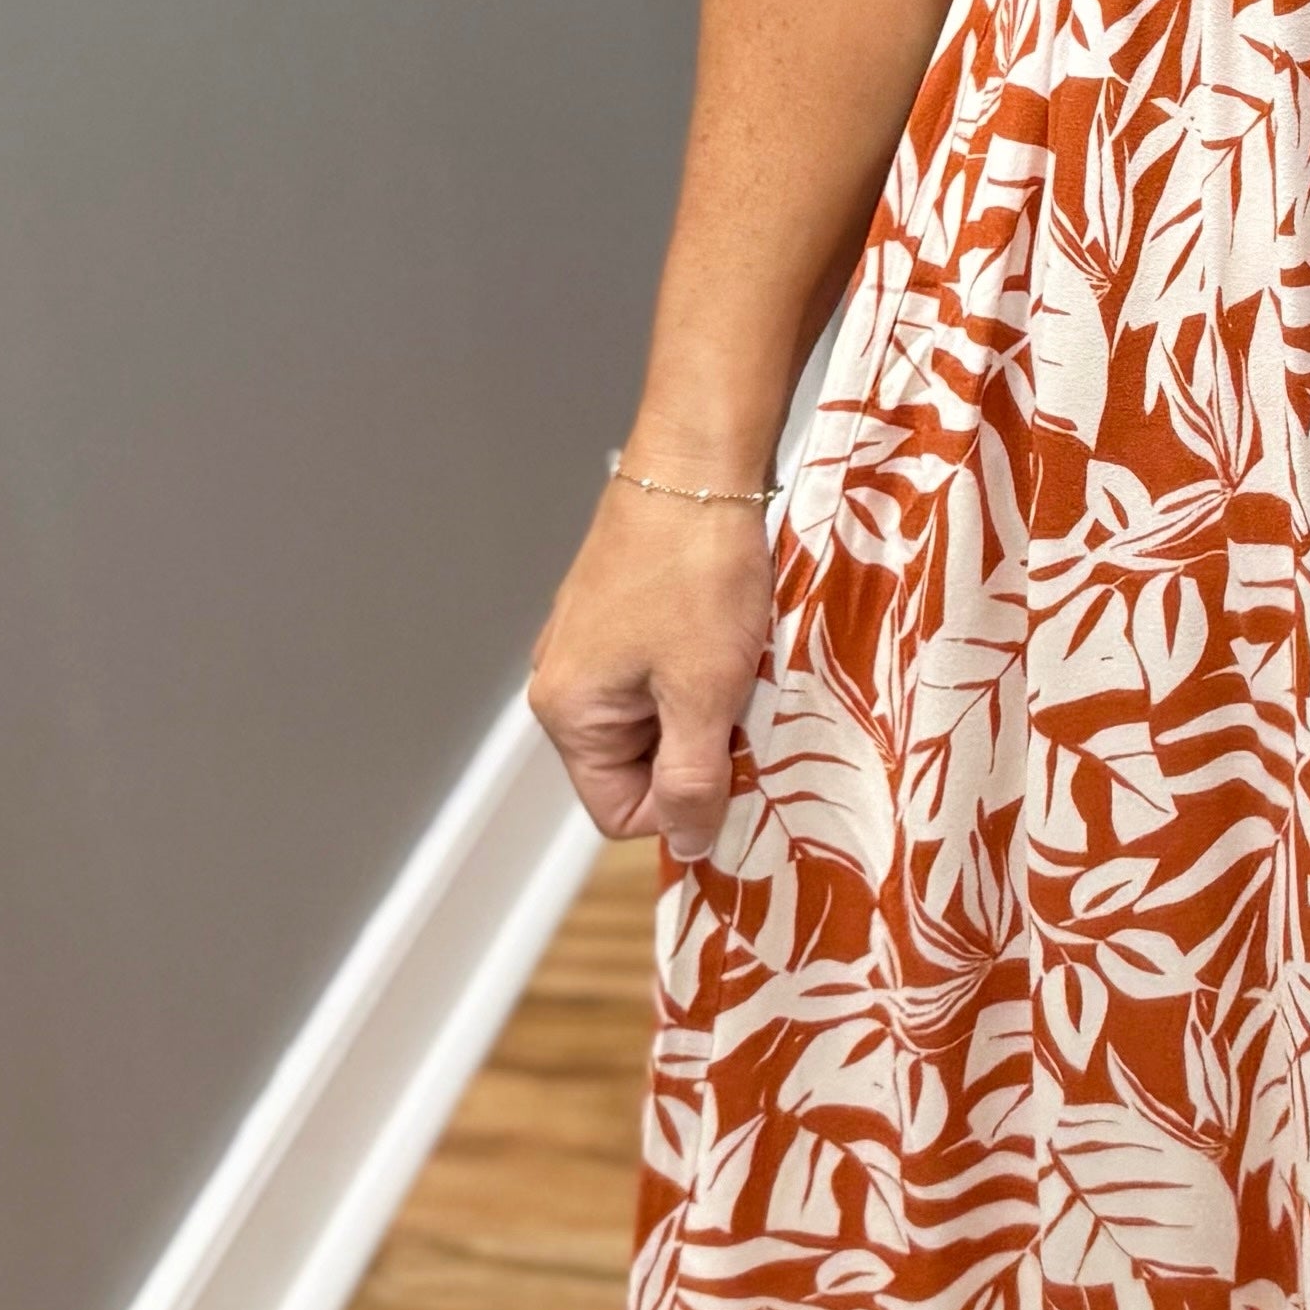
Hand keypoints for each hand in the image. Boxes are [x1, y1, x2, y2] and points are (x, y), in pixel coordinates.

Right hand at [527, 461, 772, 863]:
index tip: (737, 768)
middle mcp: (563, 682)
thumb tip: (688, 845)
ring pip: (658, 714)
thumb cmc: (696, 575)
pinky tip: (732, 631)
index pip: (620, 812)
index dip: (685, 805)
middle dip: (700, 748)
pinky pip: (662, 668)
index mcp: (568, 714)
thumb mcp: (703, 694)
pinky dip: (703, 663)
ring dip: (707, 703)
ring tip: (740, 660)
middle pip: (638, 764)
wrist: (698, 464)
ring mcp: (589, 642)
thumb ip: (692, 780)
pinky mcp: (619, 609)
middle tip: (745, 705)